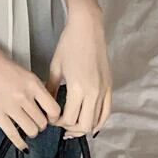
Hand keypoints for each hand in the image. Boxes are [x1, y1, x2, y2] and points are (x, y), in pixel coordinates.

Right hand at [0, 32, 61, 151]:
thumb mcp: (21, 70)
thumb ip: (32, 87)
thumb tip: (40, 102)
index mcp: (32, 83)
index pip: (54, 109)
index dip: (53, 116)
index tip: (50, 116)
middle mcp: (24, 96)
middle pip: (43, 122)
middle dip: (40, 123)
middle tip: (35, 120)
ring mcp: (10, 106)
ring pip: (31, 130)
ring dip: (30, 131)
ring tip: (26, 126)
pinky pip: (13, 134)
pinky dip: (20, 143)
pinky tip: (22, 145)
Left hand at [45, 4, 111, 138]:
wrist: (87, 29)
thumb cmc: (69, 44)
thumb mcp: (55, 67)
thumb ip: (51, 89)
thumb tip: (47, 105)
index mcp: (78, 88)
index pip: (69, 118)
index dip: (58, 122)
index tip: (51, 118)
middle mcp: (93, 93)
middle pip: (84, 125)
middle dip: (70, 129)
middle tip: (60, 124)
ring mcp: (104, 91)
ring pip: (96, 122)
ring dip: (84, 127)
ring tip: (73, 127)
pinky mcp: (110, 87)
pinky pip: (107, 112)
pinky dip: (99, 121)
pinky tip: (91, 124)